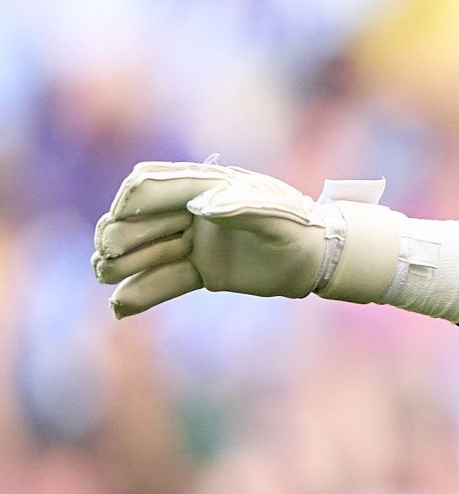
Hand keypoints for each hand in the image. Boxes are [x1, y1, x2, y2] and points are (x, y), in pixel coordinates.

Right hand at [94, 161, 400, 318]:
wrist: (321, 258)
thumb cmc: (301, 228)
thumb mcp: (276, 216)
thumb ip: (240, 208)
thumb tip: (200, 206)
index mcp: (208, 186)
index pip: (154, 185)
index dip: (132, 202)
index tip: (117, 220)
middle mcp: (195, 212)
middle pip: (142, 220)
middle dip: (120, 235)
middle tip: (106, 257)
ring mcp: (196, 242)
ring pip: (149, 252)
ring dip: (123, 263)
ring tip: (103, 274)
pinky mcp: (203, 270)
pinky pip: (167, 281)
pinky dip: (143, 293)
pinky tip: (119, 308)